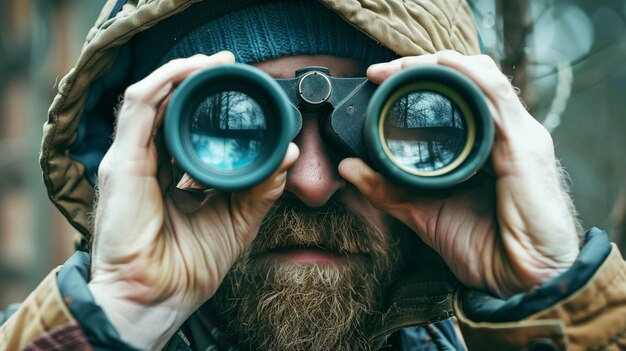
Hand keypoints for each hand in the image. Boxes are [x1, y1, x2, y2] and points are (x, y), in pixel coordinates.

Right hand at [87, 52, 297, 348]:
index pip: (183, 124)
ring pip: (150, 96)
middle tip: (229, 65)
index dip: (207, 100)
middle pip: (167, 104)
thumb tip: (288, 153)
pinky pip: (138, 106)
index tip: (240, 86)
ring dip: (182, 72)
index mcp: (168, 173)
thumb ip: (262, 187)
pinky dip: (164, 82)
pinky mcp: (121, 161)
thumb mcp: (238, 219)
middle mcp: (147, 161)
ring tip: (214, 62)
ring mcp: (131, 158)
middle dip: (196, 78)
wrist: (159, 298)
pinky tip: (190, 71)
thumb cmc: (190, 266)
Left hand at [339, 51, 580, 297]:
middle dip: (424, 66)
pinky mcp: (525, 147)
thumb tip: (348, 167)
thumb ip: (387, 189)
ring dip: (440, 65)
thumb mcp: (422, 211)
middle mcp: (504, 133)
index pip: (458, 91)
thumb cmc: (483, 247)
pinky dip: (470, 76)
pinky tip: (446, 66)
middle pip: (468, 76)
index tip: (377, 78)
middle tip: (383, 71)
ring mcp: (518, 136)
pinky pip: (498, 97)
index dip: (418, 77)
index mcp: (486, 144)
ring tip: (400, 67)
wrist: (519, 282)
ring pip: (482, 77)